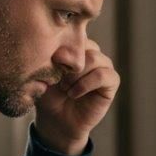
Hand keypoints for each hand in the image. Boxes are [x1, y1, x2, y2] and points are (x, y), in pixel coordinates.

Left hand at [33, 39, 118, 154]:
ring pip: (95, 58)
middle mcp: (91, 53)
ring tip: (65, 88)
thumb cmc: (48, 96)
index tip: (50, 61)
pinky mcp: (111, 82)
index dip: (62, 46)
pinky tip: (74, 94)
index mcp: (76, 47)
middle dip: (69, 62)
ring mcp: (103, 66)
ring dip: (77, 74)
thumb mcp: (44, 74)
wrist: (55, 122)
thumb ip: (51, 57)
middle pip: (85, 44)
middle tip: (57, 79)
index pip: (74, 33)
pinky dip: (87, 83)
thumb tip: (59, 49)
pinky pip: (104, 74)